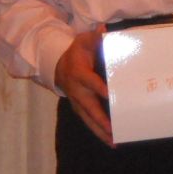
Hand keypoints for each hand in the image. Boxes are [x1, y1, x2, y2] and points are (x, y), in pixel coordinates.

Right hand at [55, 28, 111, 145]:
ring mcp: (77, 102)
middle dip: (101, 120)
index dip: (100, 88)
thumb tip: (104, 30)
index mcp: (79, 74)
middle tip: (113, 130)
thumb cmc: (76, 53)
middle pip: (89, 108)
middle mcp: (77, 91)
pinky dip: (99, 132)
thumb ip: (95, 37)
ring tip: (114, 143)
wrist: (58, 65)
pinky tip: (111, 141)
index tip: (111, 95)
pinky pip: (89, 122)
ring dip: (100, 131)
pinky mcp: (79, 109)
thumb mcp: (83, 41)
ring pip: (88, 119)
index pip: (90, 82)